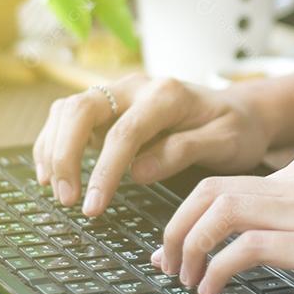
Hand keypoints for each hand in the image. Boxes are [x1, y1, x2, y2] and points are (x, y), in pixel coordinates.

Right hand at [32, 75, 277, 216]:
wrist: (242, 110)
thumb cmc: (237, 128)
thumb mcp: (226, 142)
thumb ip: (184, 152)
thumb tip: (138, 172)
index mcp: (167, 94)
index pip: (124, 132)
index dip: (104, 171)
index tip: (94, 207)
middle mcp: (137, 86)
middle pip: (81, 110)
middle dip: (65, 155)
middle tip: (67, 199)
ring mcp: (119, 93)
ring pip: (68, 110)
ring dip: (54, 150)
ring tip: (57, 192)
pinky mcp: (110, 106)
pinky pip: (68, 117)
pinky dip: (54, 143)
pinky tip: (51, 173)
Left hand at [154, 153, 293, 293]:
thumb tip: (265, 244)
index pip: (229, 182)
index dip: (188, 214)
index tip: (175, 245)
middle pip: (210, 190)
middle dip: (174, 228)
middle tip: (165, 265)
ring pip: (219, 211)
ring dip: (188, 249)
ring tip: (185, 282)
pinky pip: (244, 249)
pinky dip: (215, 270)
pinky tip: (213, 292)